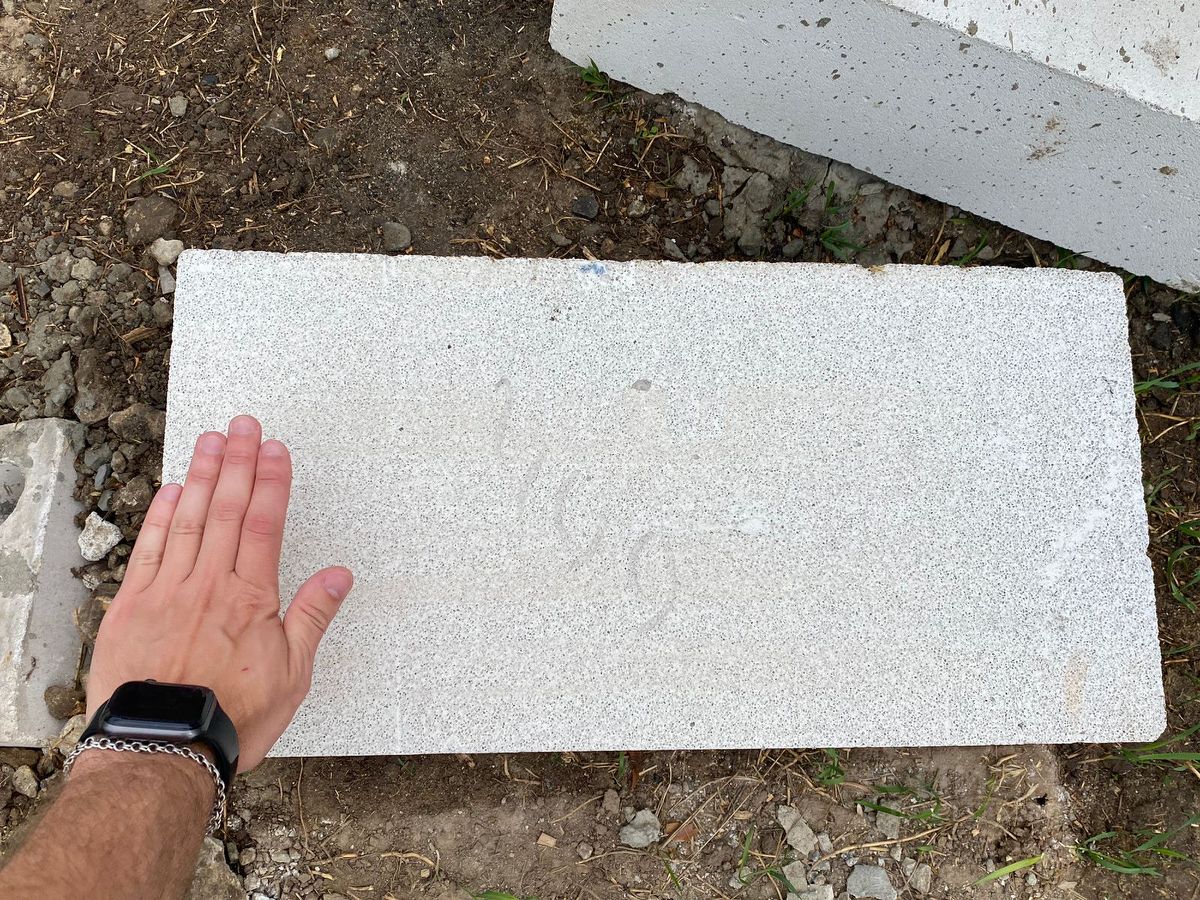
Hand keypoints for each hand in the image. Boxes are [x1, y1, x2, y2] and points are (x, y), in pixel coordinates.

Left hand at [87, 415, 352, 770]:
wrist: (163, 747)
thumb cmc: (232, 716)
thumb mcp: (293, 674)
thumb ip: (313, 617)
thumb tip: (339, 576)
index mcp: (251, 598)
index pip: (264, 523)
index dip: (271, 481)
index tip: (275, 449)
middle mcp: (208, 584)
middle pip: (225, 509)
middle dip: (237, 462)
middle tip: (243, 425)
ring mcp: (167, 591)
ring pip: (186, 519)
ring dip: (198, 476)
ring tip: (210, 441)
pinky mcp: (131, 607)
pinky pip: (147, 549)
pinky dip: (158, 516)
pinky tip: (168, 491)